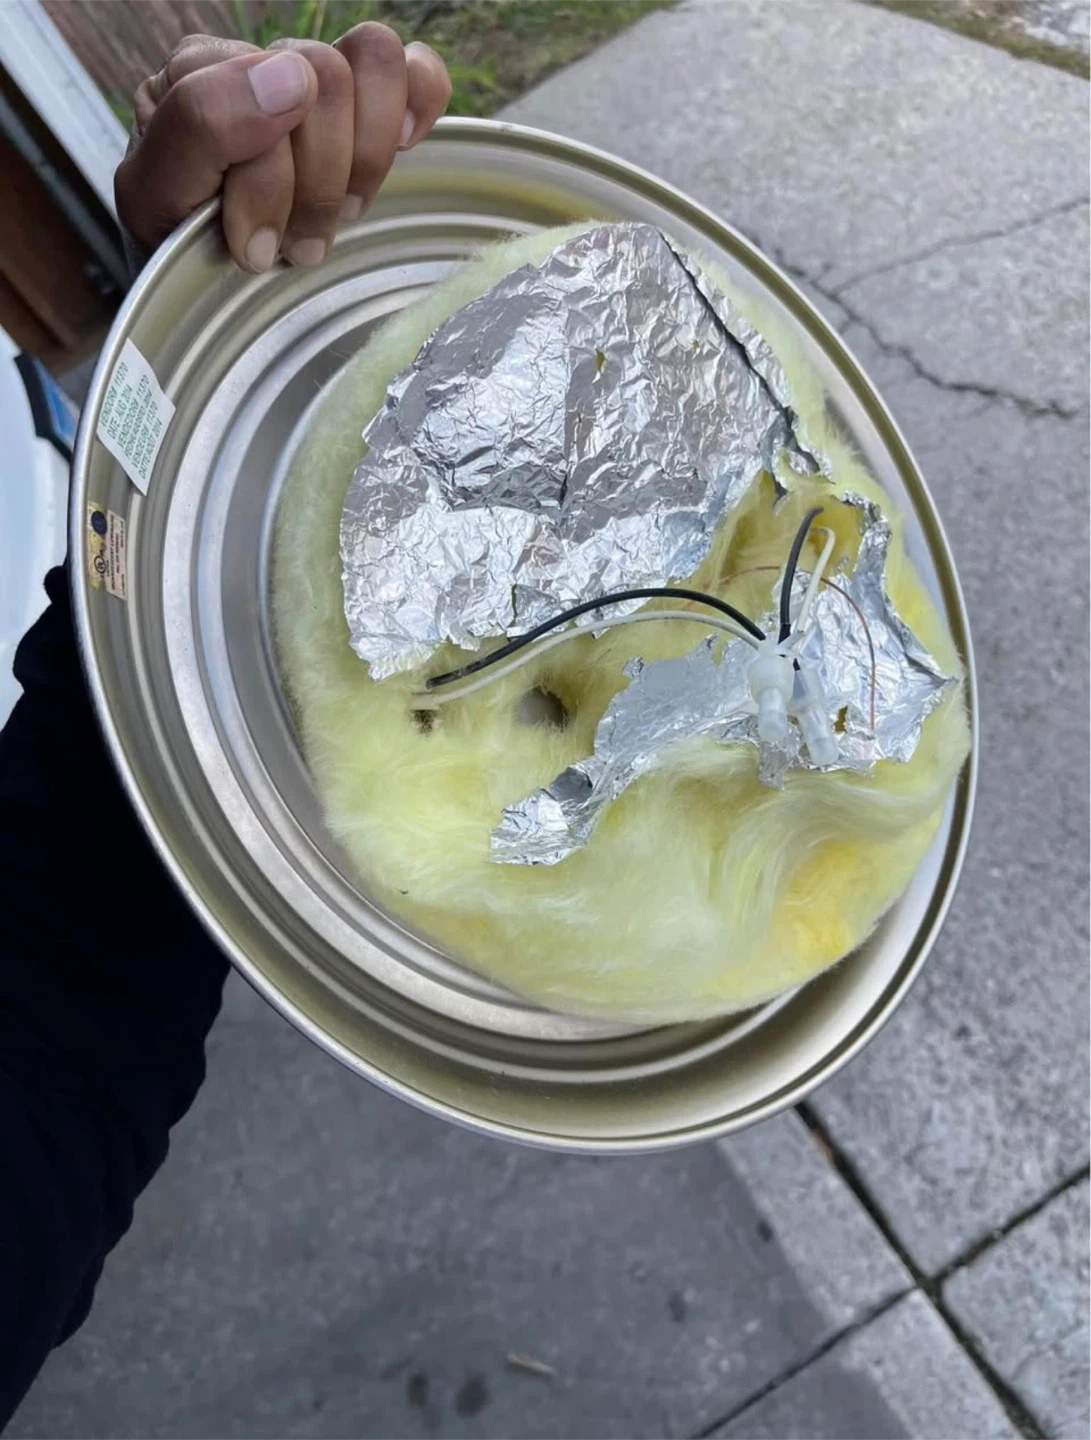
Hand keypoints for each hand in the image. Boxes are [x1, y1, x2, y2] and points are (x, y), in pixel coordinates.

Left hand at [115, 26, 450, 272]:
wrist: (191, 287)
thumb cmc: (171, 248)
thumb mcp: (153, 198)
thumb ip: (199, 124)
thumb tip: (292, 78)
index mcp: (200, 72)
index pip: (269, 86)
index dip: (272, 183)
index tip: (250, 248)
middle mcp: (259, 63)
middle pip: (329, 76)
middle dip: (317, 184)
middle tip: (293, 245)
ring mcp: (318, 86)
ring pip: (375, 67)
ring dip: (360, 166)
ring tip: (330, 223)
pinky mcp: (366, 111)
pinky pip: (415, 71)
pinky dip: (420, 102)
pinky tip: (402, 147)